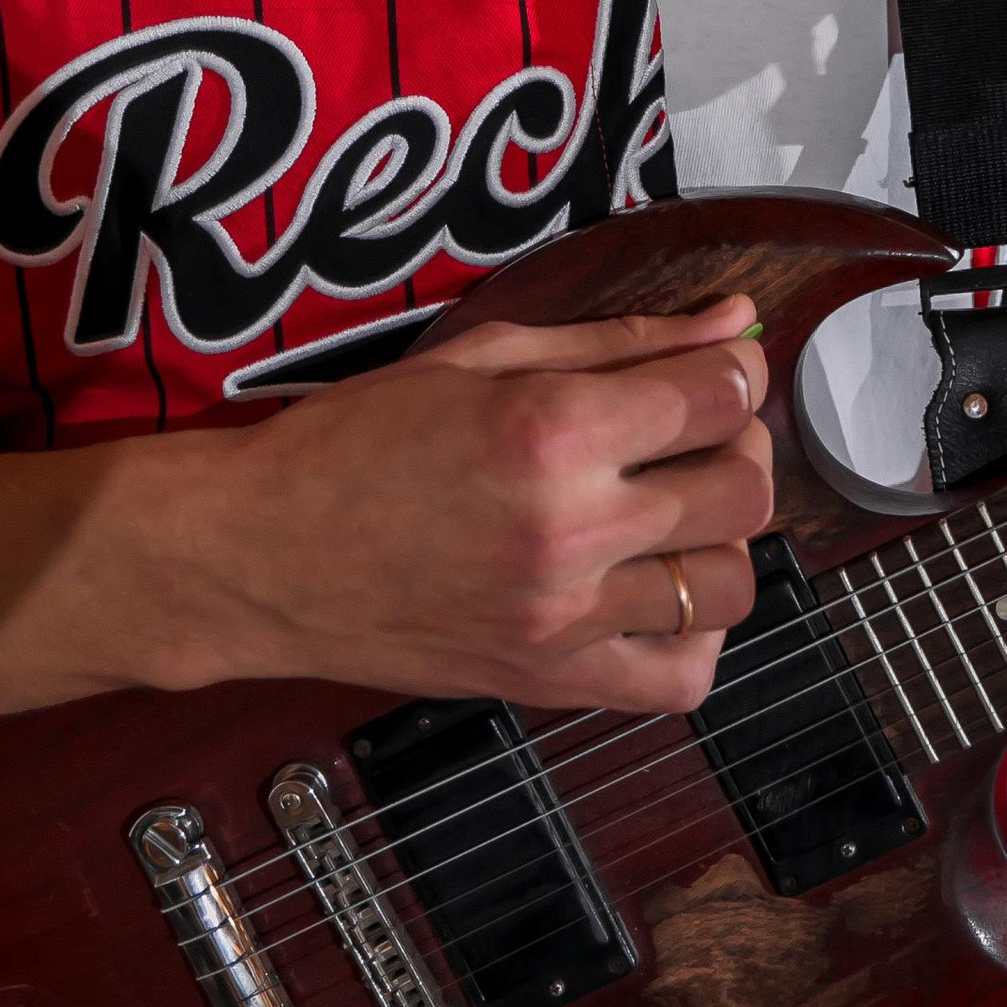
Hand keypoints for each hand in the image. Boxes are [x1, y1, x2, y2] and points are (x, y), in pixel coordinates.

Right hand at [136, 294, 772, 716]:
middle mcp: (570, 531)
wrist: (262, 555)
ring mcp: (564, 619)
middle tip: (698, 432)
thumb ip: (622, 342)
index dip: (734, 370)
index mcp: (552, 432)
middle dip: (741, 445)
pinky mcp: (548, 682)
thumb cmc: (353, 447)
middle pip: (744, 492)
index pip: (718, 396)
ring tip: (674, 513)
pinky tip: (656, 595)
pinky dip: (695, 640)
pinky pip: (679, 681)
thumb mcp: (484, 358)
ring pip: (730, 587)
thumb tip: (729, 324)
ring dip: (721, 540)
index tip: (718, 368)